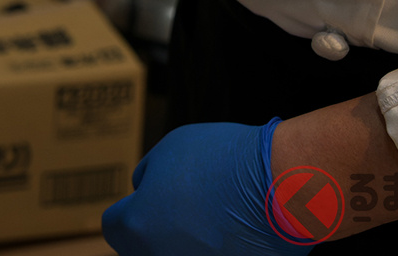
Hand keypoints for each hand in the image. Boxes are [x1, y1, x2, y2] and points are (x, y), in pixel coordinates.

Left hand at [102, 119, 315, 254]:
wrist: (283, 185)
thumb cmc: (225, 161)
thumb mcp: (169, 150)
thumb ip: (148, 174)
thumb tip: (143, 189)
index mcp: (138, 226)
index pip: (114, 227)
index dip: (127, 210)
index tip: (143, 201)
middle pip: (141, 250)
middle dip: (152, 232)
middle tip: (176, 211)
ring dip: (183, 244)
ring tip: (210, 220)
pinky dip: (213, 250)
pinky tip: (231, 234)